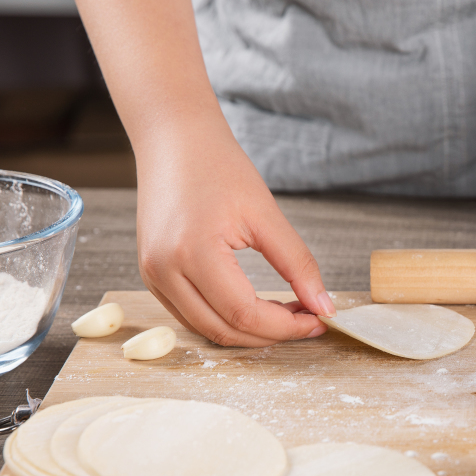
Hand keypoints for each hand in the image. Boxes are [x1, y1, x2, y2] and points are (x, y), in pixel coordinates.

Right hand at [135, 121, 334, 346]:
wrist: (175, 140)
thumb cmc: (218, 166)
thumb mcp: (266, 214)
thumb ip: (298, 264)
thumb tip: (324, 306)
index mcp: (192, 252)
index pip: (244, 314)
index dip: (286, 327)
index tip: (318, 321)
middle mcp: (164, 270)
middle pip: (224, 331)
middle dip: (270, 335)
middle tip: (307, 320)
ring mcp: (152, 276)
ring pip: (206, 330)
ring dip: (249, 332)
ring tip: (285, 313)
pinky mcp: (152, 276)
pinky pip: (191, 315)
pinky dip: (225, 319)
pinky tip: (255, 305)